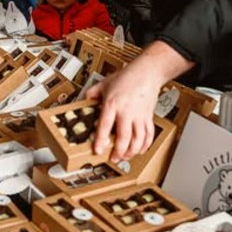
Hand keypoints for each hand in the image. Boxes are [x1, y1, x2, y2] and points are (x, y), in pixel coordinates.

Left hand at [87, 43, 191, 160]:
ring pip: (138, 139)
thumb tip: (83, 101)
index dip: (101, 140)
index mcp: (113, 104)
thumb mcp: (104, 83)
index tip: (98, 150)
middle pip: (124, 137)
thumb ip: (92, 93)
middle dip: (119, 152)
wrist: (147, 72)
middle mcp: (127, 112)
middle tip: (113, 158)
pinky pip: (149, 135)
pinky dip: (145, 145)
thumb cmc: (126, 77)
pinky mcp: (148, 117)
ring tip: (125, 157)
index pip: (105, 125)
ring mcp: (139, 116)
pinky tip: (140, 150)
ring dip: (132, 152)